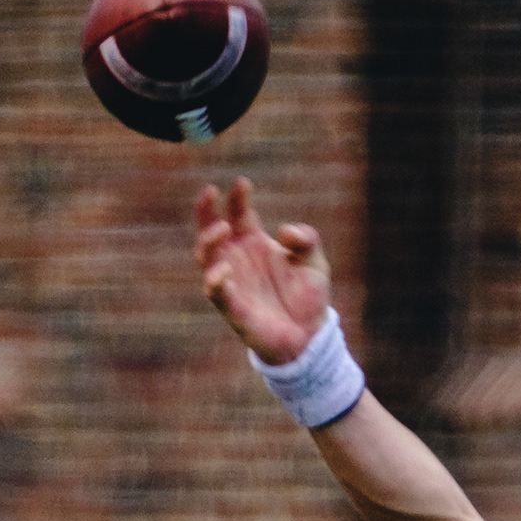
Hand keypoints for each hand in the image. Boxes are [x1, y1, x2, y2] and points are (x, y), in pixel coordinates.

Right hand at [194, 179, 332, 365]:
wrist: (310, 337)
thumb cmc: (308, 298)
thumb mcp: (315, 263)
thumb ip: (307, 241)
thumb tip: (285, 231)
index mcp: (253, 242)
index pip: (239, 214)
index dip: (238, 198)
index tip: (243, 183)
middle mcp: (237, 259)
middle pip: (211, 229)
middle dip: (205, 210)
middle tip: (209, 192)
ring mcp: (232, 282)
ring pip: (206, 256)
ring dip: (209, 240)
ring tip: (223, 228)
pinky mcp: (232, 308)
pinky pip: (215, 292)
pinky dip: (215, 280)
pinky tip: (225, 270)